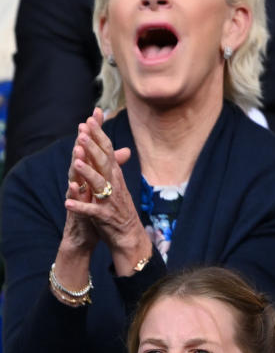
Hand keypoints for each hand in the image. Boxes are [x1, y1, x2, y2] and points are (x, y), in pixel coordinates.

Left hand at [65, 109, 151, 274]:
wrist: (128, 235)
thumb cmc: (118, 207)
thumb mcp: (117, 184)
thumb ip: (115, 165)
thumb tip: (120, 148)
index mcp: (114, 176)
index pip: (107, 150)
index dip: (99, 134)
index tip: (91, 118)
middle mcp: (114, 185)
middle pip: (104, 163)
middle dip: (93, 148)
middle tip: (82, 133)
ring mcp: (110, 201)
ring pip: (99, 184)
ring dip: (87, 173)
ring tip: (76, 162)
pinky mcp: (104, 217)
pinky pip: (91, 212)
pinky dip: (80, 208)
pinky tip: (67, 203)